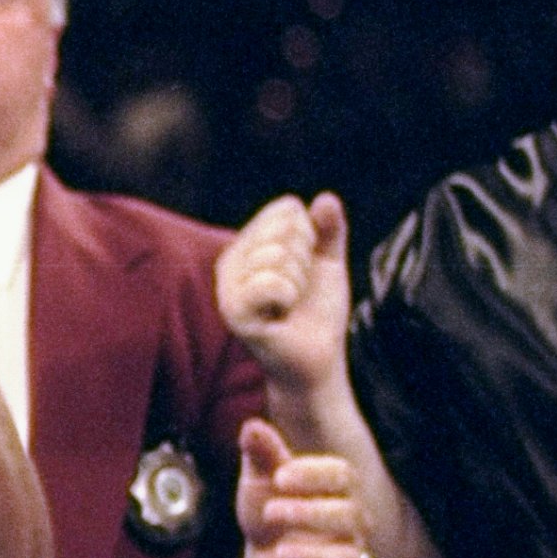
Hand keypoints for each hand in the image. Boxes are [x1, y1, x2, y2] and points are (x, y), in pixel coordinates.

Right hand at [216, 193, 350, 399]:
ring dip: (299, 282)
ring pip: (278, 255)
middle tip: (298, 290)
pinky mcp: (233, 312)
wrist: (317, 359)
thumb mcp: (327, 264)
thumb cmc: (317, 313)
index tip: (304, 268)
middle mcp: (231, 262)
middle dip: (305, 260)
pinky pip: (272, 282)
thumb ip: (328, 230)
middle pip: (283, 229)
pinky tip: (281, 314)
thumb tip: (325, 199)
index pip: (286, 209)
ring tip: (290, 304)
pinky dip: (289, 297)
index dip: (310, 237)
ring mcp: (228, 287)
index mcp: (248, 245)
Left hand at [236, 417, 374, 557]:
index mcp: (336, 489)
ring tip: (280, 552)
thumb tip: (252, 426)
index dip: (315, 474)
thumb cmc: (269, 507)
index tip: (280, 476)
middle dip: (311, 514)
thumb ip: (261, 456)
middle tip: (270, 511)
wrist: (264, 553)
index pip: (343, 475)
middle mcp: (351, 523)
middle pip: (352, 516)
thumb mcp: (260, 481)